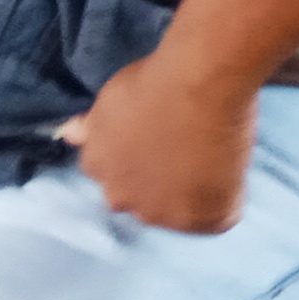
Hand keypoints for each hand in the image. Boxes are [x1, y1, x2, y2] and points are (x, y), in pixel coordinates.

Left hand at [59, 48, 258, 233]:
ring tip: (213, 155)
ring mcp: (162, 214)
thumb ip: (93, 127)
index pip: (111, 174)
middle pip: (141, 198)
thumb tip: (68, 135)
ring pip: (179, 210)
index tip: (156, 138)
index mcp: (97, 166)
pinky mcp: (202, 219)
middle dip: (158, 180)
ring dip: (191, 191)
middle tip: (185, 146)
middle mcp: (122, 199)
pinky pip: (218, 217)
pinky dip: (227, 197)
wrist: (200, 83)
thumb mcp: (110, 100)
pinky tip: (231, 171)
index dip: (135, 157)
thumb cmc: (155, 81)